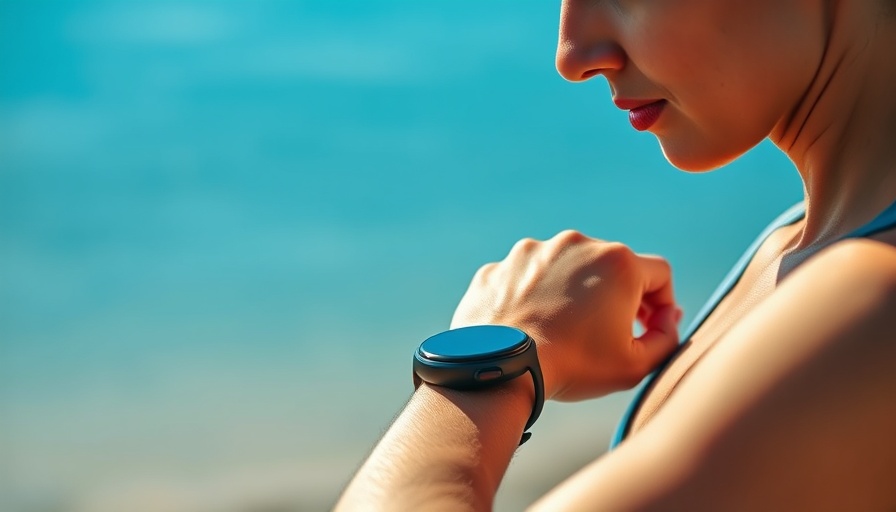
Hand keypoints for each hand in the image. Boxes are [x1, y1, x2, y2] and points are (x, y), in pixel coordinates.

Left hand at [451, 230, 681, 401]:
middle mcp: (576, 244)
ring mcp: (533, 252)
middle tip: (608, 331)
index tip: (648, 328)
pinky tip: (529, 327)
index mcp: (617, 262)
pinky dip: (531, 297)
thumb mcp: (636, 365)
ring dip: (571, 292)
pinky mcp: (500, 267)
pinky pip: (524, 278)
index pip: (659, 274)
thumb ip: (666, 338)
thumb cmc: (575, 366)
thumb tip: (667, 317)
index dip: (661, 304)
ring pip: (564, 268)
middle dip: (615, 296)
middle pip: (610, 266)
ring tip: (563, 329)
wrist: (503, 367)